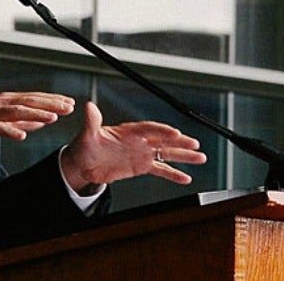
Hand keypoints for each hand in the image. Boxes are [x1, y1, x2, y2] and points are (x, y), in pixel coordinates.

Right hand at [0, 92, 73, 155]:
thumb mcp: (4, 121)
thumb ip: (23, 120)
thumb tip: (43, 119)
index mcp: (6, 101)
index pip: (34, 97)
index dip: (52, 99)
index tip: (70, 102)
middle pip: (28, 101)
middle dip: (50, 103)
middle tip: (68, 107)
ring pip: (16, 111)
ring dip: (35, 113)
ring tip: (52, 118)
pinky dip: (10, 131)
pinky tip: (22, 136)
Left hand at [61, 101, 206, 194]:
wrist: (83, 164)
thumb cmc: (84, 146)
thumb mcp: (87, 134)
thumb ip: (91, 121)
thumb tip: (89, 106)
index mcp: (128, 131)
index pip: (149, 129)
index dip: (161, 130)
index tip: (175, 132)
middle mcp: (139, 141)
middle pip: (163, 140)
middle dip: (180, 142)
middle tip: (195, 144)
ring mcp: (142, 153)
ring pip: (166, 154)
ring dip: (183, 156)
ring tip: (200, 157)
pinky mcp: (141, 166)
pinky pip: (160, 170)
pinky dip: (173, 174)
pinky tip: (186, 178)